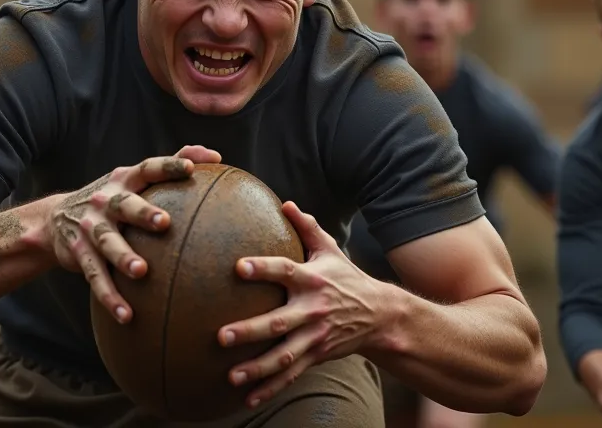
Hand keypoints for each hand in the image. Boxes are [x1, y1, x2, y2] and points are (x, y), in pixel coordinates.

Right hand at [49, 145, 221, 323]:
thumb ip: (169, 167)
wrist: (54, 221)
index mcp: (123, 180)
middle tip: (164, 222)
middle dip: (143, 213)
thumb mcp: (132, 180)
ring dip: (123, 257)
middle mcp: (105, 200)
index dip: (169, 166)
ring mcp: (90, 227)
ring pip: (108, 243)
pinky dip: (110, 296)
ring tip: (141, 272)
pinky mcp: (79, 253)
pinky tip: (126, 315)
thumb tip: (215, 155)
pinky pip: (95, 276)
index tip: (192, 169)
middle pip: (125, 205)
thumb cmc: (111, 200)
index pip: (148, 168)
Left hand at [218, 202, 382, 407]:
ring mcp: (315, 336)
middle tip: (221, 336)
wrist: (380, 315)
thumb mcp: (330, 250)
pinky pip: (292, 376)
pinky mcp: (317, 356)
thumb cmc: (346, 277)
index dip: (264, 268)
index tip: (238, 267)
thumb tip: (284, 203)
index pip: (286, 271)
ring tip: (232, 376)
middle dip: (250, 331)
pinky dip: (271, 388)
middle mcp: (313, 310)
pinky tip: (248, 398)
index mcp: (313, 280)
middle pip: (279, 322)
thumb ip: (307, 227)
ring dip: (258, 368)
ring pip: (284, 356)